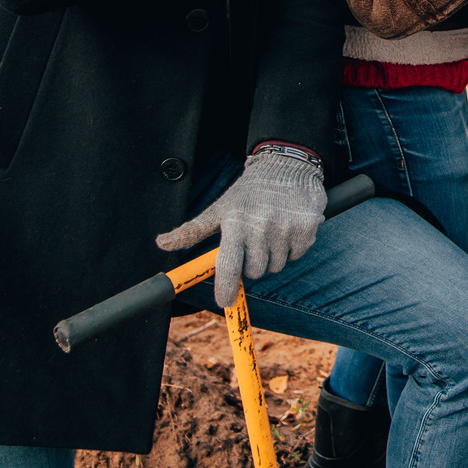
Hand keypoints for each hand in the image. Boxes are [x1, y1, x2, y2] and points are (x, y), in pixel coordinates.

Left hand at [157, 148, 325, 309]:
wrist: (286, 166)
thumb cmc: (248, 192)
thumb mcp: (220, 208)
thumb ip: (192, 230)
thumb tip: (161, 243)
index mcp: (235, 224)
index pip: (228, 265)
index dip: (226, 287)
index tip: (225, 301)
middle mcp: (261, 227)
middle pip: (255, 271)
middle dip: (254, 263)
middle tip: (255, 242)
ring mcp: (285, 228)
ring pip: (277, 265)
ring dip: (274, 255)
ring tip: (272, 231)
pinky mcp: (306, 227)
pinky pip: (297, 254)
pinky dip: (293, 246)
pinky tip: (288, 227)